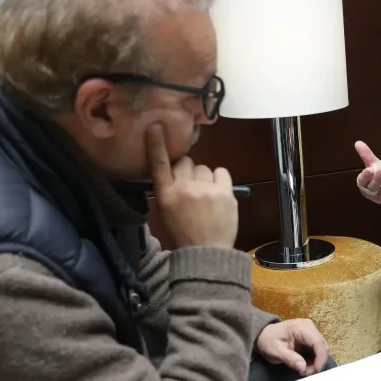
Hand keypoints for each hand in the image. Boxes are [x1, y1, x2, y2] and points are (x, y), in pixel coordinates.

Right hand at [146, 124, 237, 247]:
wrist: (206, 253)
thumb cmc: (183, 234)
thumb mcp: (165, 212)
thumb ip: (168, 190)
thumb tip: (174, 172)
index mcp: (165, 194)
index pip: (159, 163)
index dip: (156, 143)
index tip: (155, 126)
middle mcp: (184, 187)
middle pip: (185, 162)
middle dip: (187, 171)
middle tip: (191, 187)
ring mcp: (206, 189)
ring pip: (204, 168)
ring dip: (204, 178)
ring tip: (206, 196)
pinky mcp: (225, 192)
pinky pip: (221, 172)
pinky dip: (220, 180)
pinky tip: (218, 193)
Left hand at [255, 319, 329, 376]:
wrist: (263, 335)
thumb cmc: (268, 341)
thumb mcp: (275, 351)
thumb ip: (289, 358)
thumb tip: (303, 367)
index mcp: (301, 327)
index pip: (318, 342)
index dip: (320, 358)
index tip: (315, 371)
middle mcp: (309, 327)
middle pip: (323, 346)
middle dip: (318, 362)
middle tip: (306, 373)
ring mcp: (311, 332)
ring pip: (322, 349)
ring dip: (316, 362)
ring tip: (304, 370)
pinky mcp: (310, 338)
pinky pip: (318, 350)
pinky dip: (314, 360)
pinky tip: (305, 366)